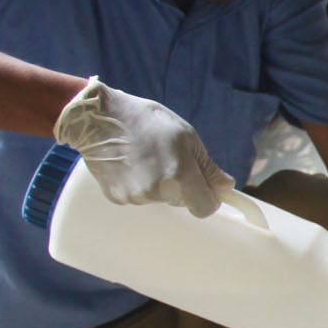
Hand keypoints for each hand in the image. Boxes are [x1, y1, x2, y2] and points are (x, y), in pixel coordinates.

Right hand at [54, 76, 230, 216]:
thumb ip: (208, 166)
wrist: (101, 119)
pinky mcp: (118, 198)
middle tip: (170, 160)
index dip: (209, 199)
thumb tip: (226, 186)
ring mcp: (136, 197)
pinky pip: (140, 198)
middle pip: (182, 202)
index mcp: (180, 175)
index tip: (207, 188)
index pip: (205, 208)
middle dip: (183, 187)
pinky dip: (140, 185)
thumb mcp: (187, 137)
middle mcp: (158, 191)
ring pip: (160, 199)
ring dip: (160, 185)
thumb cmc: (148, 122)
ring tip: (147, 158)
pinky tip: (132, 164)